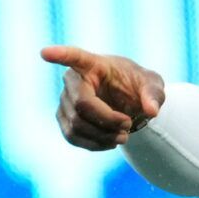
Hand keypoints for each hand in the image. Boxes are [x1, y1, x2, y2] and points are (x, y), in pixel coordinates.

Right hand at [40, 44, 165, 150]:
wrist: (128, 100)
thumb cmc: (137, 86)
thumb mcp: (152, 85)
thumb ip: (153, 94)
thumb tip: (151, 111)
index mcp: (93, 64)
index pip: (74, 56)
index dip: (60, 55)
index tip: (45, 53)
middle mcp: (73, 80)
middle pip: (81, 105)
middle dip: (107, 121)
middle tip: (128, 125)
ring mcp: (65, 100)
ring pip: (76, 125)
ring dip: (103, 136)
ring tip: (123, 136)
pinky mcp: (64, 118)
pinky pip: (72, 136)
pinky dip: (94, 145)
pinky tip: (110, 142)